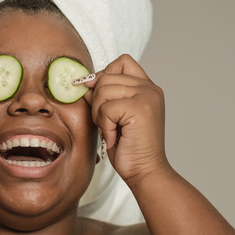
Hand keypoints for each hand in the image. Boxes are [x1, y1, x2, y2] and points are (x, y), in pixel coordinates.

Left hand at [80, 54, 169, 182]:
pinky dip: (104, 125)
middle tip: (107, 124)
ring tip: (111, 131)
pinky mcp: (140, 108)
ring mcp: (147, 96)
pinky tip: (115, 138)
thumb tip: (83, 82)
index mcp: (147, 87)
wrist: (145, 172)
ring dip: (99, 115)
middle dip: (97, 102)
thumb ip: (102, 96)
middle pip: (106, 76)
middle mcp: (150, 88)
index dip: (104, 76)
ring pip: (102, 90)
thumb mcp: (112, 117)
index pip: (121, 62)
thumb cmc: (128, 148)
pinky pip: (105, 108)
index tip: (99, 99)